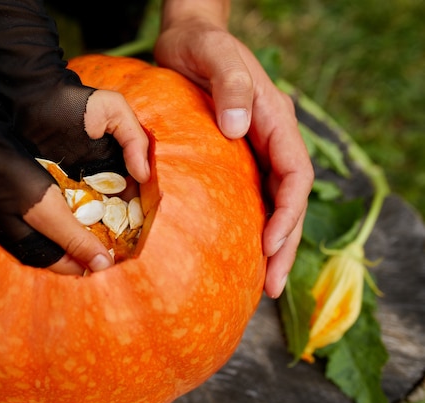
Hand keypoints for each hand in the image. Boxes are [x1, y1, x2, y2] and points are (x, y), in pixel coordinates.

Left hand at [154, 1, 313, 297]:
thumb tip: (239, 127)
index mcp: (273, 119)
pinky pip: (249, 196)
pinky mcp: (233, 156)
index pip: (294, 175)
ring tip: (262, 283)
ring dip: (271, 243)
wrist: (185, 38)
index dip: (289, 212)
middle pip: (288, 200)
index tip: (272, 244)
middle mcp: (268, 139)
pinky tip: (238, 251)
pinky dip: (248, 225)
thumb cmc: (199, 45)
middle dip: (284, 243)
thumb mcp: (214, 55)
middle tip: (272, 286)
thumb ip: (231, 85)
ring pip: (271, 203)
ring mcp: (253, 149)